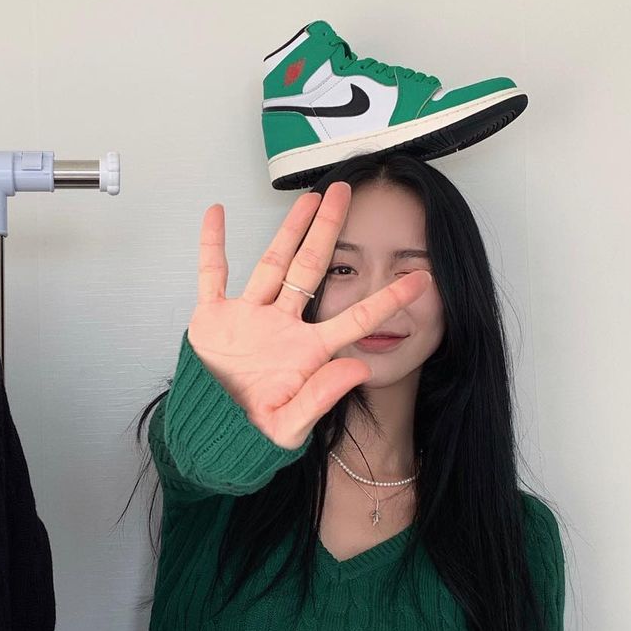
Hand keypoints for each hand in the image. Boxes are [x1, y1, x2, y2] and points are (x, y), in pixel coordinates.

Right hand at [191, 183, 432, 451]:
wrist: (208, 437)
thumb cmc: (250, 438)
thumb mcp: (288, 428)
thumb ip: (321, 399)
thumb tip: (359, 368)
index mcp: (306, 351)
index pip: (355, 319)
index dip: (388, 300)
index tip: (422, 277)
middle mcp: (282, 326)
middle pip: (311, 268)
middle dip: (329, 230)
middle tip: (346, 192)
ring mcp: (248, 318)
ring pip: (272, 263)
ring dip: (289, 230)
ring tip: (308, 197)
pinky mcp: (213, 318)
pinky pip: (212, 274)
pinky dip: (212, 244)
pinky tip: (217, 214)